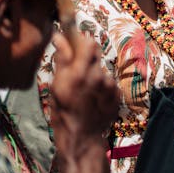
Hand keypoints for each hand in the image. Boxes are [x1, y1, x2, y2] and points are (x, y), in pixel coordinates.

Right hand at [49, 34, 118, 154]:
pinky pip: (109, 82)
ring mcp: (110, 85)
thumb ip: (61, 58)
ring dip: (94, 75)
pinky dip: (102, 87)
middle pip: (95, 55)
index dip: (83, 43)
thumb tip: (59, 36)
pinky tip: (94, 98)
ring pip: (101, 70)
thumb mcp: (55, 85)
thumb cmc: (63, 110)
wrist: (81, 136)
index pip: (89, 43)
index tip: (76, 47)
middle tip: (78, 73)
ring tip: (85, 91)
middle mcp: (97, 76)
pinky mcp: (118, 93)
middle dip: (87, 60)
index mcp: (79, 73)